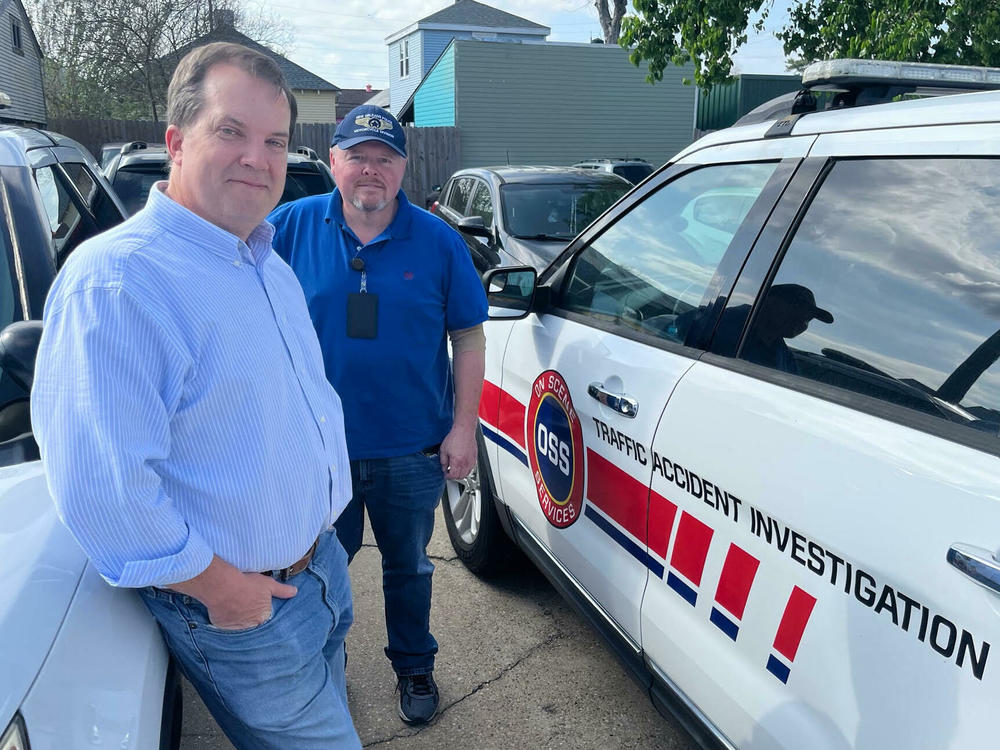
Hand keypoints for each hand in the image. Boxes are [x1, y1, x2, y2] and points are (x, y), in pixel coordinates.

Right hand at [166, 556, 297, 629]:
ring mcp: (236, 627)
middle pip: (253, 622)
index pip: (265, 616)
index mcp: (264, 616)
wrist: (223, 586)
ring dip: (238, 618)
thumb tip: (295, 592)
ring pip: (239, 624)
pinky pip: (226, 625)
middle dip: (250, 615)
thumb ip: (283, 590)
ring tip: (234, 605)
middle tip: (244, 603)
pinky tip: (225, 609)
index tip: (255, 602)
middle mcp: (251, 625)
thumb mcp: (268, 584)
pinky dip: (226, 619)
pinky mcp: (223, 627)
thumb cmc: (247, 584)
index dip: (260, 609)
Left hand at [439, 424, 475, 479]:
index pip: (453, 475)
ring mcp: (471, 460)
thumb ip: (443, 461)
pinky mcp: (474, 458)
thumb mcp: (443, 449)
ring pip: (467, 473)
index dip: (448, 477)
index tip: (446, 475)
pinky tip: (463, 466)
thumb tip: (444, 467)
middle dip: (454, 476)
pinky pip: (471, 468)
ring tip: (456, 470)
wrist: (464, 430)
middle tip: (450, 473)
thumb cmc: (455, 437)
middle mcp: (465, 462)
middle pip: (460, 476)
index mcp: (457, 461)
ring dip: (461, 474)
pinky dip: (467, 470)